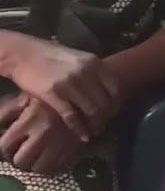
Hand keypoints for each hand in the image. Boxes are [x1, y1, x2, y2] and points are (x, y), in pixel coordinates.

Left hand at [0, 94, 81, 175]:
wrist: (83, 95)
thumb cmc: (49, 96)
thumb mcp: (25, 98)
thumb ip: (7, 112)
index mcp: (28, 121)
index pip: (4, 146)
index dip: (3, 149)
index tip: (7, 146)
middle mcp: (42, 135)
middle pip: (22, 161)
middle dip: (18, 160)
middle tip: (21, 154)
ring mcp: (59, 143)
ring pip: (40, 168)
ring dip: (35, 165)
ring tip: (36, 157)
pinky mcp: (74, 147)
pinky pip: (59, 166)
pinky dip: (52, 165)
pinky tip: (51, 156)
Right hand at [1, 35, 118, 140]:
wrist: (22, 54)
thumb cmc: (52, 57)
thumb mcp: (79, 59)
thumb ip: (94, 73)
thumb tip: (109, 93)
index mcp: (94, 64)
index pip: (115, 90)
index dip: (116, 105)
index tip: (113, 113)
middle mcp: (85, 73)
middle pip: (105, 103)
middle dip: (106, 117)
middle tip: (103, 125)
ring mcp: (69, 84)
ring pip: (92, 111)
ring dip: (95, 125)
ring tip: (94, 131)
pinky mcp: (53, 94)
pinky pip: (71, 116)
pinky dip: (79, 129)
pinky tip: (83, 136)